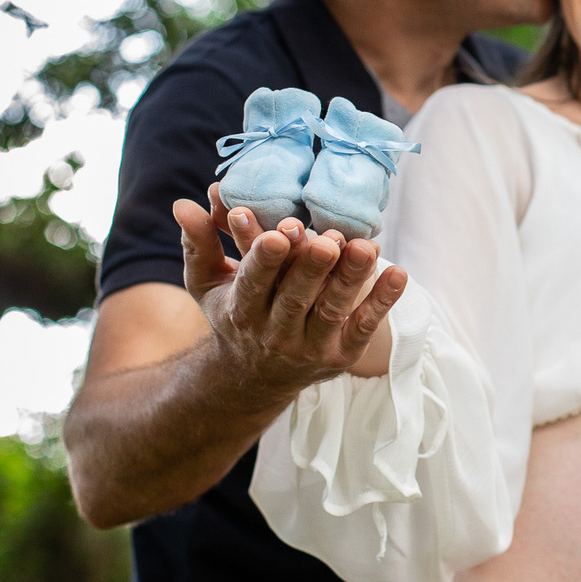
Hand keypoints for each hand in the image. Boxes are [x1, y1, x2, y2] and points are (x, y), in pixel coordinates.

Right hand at [173, 183, 406, 392]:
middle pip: (296, 298)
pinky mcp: (341, 355)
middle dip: (311, 269)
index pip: (253, 283)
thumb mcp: (207, 283)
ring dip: (350, 279)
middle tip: (327, 239)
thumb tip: (182, 205)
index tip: (278, 233)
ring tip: (367, 248)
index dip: (266, 259)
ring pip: (332, 310)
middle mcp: (275, 332)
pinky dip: (381, 302)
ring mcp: (310, 347)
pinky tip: (398, 274)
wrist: (255, 376)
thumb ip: (200, 242)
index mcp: (241, 310)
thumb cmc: (234, 313)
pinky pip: (363, 327)